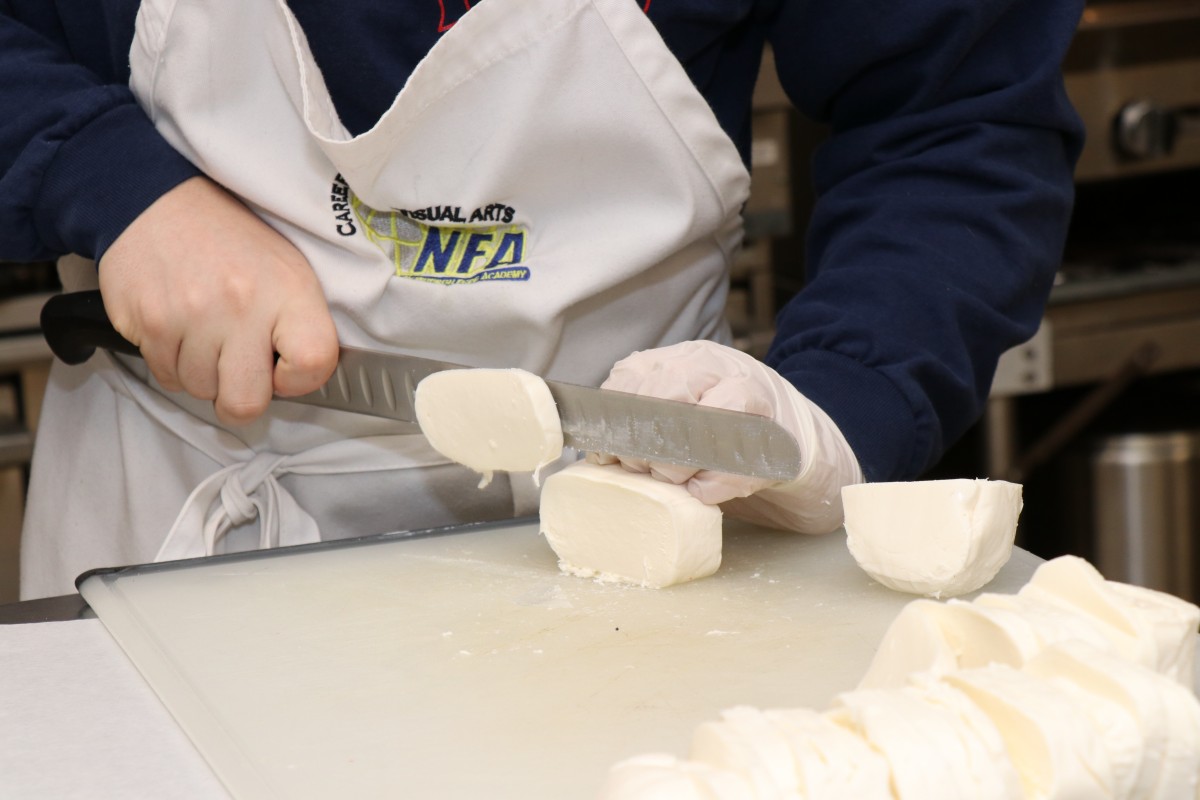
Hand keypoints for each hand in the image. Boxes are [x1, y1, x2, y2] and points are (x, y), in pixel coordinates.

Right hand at [98, 176, 338, 425]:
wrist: (156, 201)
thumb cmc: (229, 243)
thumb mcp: (287, 270)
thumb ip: (301, 325)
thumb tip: (299, 381)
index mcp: (288, 291)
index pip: (312, 364)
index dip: (299, 380)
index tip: (284, 368)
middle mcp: (241, 306)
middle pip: (246, 403)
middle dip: (242, 395)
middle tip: (238, 367)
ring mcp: (191, 317)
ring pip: (200, 392)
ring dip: (203, 374)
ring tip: (205, 332)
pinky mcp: (149, 323)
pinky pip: (166, 377)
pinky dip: (173, 363)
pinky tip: (179, 328)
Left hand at [591, 340, 862, 533]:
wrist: (787, 437)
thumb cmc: (716, 425)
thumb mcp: (676, 408)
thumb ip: (639, 419)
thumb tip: (596, 453)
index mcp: (680, 358)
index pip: (632, 377)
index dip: (615, 419)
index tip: (609, 451)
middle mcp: (714, 366)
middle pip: (666, 394)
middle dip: (644, 442)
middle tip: (642, 468)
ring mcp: (749, 393)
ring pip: (699, 422)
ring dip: (675, 465)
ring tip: (673, 479)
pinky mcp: (774, 434)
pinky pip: (733, 461)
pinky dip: (709, 485)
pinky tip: (701, 491)